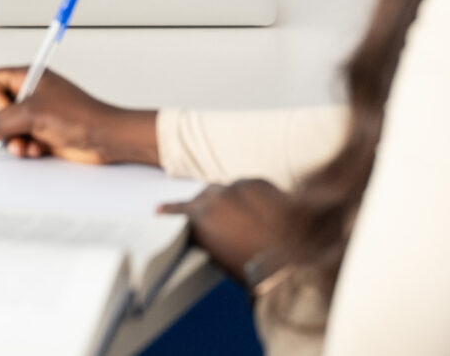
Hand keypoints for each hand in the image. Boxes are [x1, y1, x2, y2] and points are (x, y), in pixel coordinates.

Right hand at [0, 67, 158, 165]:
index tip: (7, 110)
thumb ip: (1, 122)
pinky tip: (38, 150)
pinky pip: (21, 140)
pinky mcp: (43, 132)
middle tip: (17, 131)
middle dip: (5, 126)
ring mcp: (38, 113)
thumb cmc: (79, 116)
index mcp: (31, 76)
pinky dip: (26, 147)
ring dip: (15, 141)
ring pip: (9, 128)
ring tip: (27, 146)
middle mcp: (33, 93)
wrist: (104, 138)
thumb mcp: (32, 115)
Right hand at [158, 179, 290, 283]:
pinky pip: (248, 186)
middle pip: (203, 195)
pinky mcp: (260, 182)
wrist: (291, 257)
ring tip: (239, 217)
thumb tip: (211, 234)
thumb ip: (210, 238)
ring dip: (229, 200)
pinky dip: (249, 197)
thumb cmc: (254, 267)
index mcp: (202, 218)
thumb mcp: (220, 257)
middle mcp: (216, 197)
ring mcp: (239, 186)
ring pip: (227, 189)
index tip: (159, 209)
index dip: (169, 210)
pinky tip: (257, 212)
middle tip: (207, 216)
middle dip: (203, 204)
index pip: (179, 210)